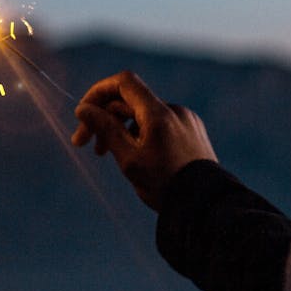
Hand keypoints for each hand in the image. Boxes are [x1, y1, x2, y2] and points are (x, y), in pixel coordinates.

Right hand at [72, 71, 217, 210]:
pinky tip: (134, 156)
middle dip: (104, 118)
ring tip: (106, 154)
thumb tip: (83, 109)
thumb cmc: (165, 186)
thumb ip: (104, 129)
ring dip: (120, 128)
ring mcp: (185, 120)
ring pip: (143, 114)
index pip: (123, 82)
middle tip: (83, 143)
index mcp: (158, 114)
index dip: (99, 92)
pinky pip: (159, 124)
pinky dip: (140, 134)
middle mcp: (174, 110)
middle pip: (130, 101)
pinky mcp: (192, 132)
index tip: (84, 113)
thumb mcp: (128, 159)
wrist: (207, 207)